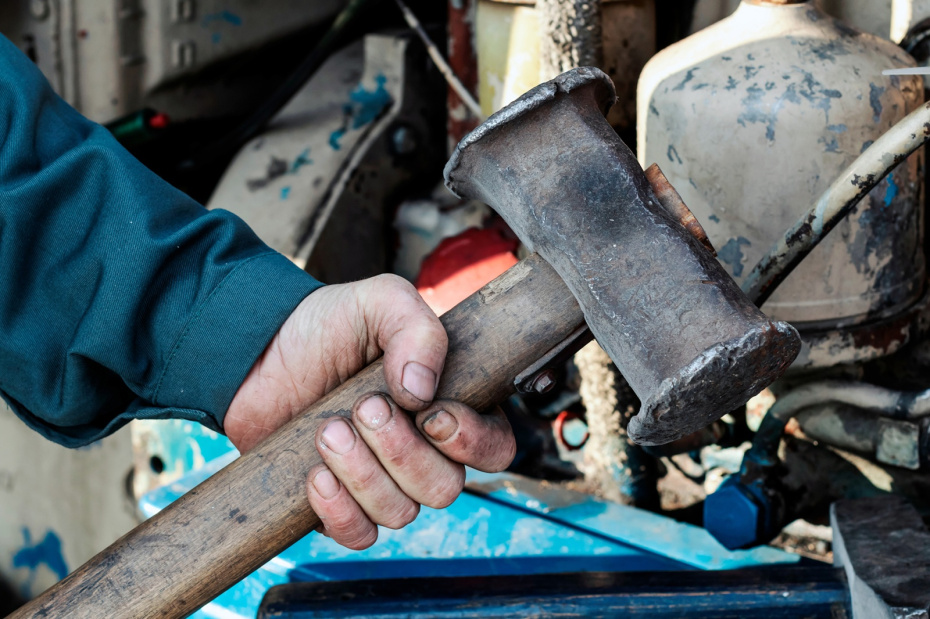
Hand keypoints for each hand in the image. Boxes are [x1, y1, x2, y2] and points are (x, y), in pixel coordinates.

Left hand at [224, 274, 515, 548]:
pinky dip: (339, 510)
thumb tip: (422, 389)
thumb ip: (417, 329)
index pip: (494, 447)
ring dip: (363, 474)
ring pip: (401, 513)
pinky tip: (315, 473)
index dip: (470, 441)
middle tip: (364, 407)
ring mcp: (382, 481)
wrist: (259, 350)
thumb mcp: (380, 302)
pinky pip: (359, 535)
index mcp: (450, 405)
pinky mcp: (339, 505)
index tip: (428, 412)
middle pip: (445, 487)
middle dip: (401, 451)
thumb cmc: (328, 325)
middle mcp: (423, 451)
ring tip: (328, 429)